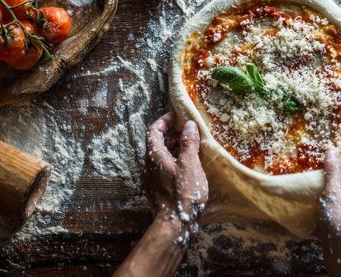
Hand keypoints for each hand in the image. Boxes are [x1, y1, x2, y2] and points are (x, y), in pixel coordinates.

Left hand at [143, 112, 208, 231]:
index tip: (176, 116)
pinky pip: (165, 169)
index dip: (164, 121)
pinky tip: (189, 167)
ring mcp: (152, 179)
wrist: (175, 224)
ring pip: (161, 157)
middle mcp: (149, 166)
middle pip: (157, 143)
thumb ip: (189, 142)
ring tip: (191, 147)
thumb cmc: (183, 192)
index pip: (153, 131)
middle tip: (187, 131)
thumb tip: (189, 125)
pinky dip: (175, 161)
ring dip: (175, 148)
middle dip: (171, 134)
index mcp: (154, 156)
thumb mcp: (190, 163)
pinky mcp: (158, 190)